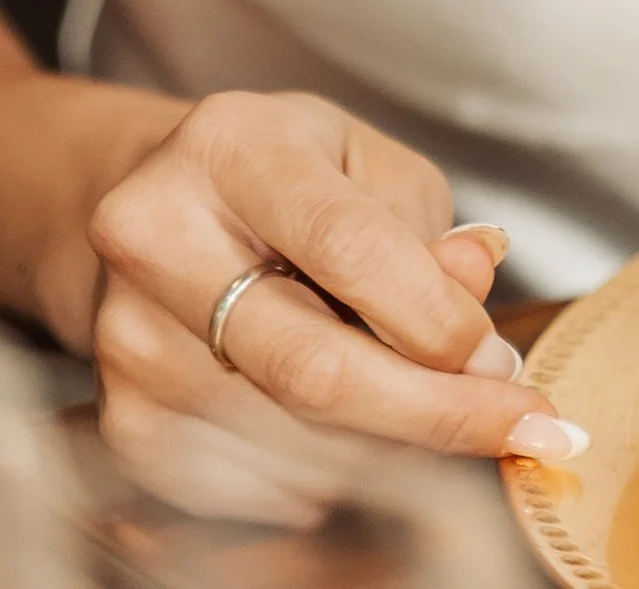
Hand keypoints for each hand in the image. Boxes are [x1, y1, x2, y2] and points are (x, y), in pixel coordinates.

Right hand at [86, 88, 580, 526]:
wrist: (161, 207)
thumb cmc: (287, 178)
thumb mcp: (369, 165)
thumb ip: (425, 234)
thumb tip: (475, 312)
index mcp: (231, 147)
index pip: (347, 246)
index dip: (434, 319)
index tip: (505, 368)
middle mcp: (159, 240)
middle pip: (311, 367)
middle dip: (430, 413)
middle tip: (514, 428)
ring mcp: (128, 339)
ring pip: (290, 443)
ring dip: (385, 450)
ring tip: (423, 408)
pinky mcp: (122, 421)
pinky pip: (248, 493)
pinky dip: (321, 482)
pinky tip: (345, 431)